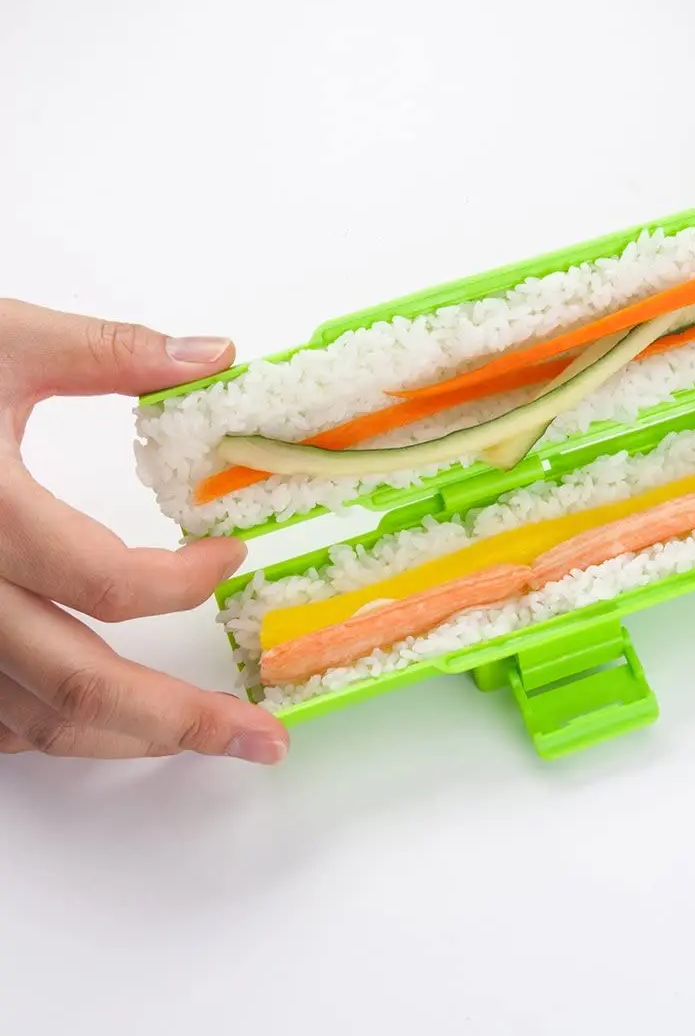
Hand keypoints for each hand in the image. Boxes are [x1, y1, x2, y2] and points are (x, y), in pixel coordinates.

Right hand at [0, 299, 288, 761]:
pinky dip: (53, 728)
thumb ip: (109, 352)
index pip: (107, 583)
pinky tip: (106, 716)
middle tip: (263, 740)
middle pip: (79, 688)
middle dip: (183, 721)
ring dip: (127, 738)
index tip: (231, 555)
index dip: (186, 581)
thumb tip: (213, 355)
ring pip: (33, 722)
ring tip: (204, 736)